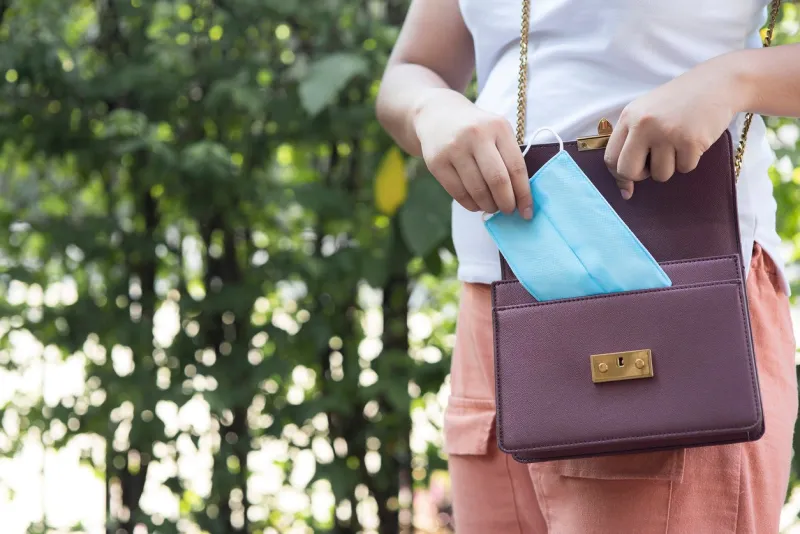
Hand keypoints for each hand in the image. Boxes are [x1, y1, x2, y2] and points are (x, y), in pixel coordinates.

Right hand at [413, 89, 532, 218]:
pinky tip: (476, 204)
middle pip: (497, 180)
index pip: (516, 167)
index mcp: (498, 127)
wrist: (438, 114)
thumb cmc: (476, 130)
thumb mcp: (496, 132)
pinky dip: (470, 204)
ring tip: (492, 207)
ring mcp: (454, 148)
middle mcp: (476, 135)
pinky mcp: (436, 162)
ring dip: (488, 205)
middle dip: (506, 203)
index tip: (527, 212)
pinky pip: (458, 193)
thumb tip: (520, 199)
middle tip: (508, 211)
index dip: (523, 194)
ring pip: (477, 190)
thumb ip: (508, 158)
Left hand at [604, 58, 743, 198]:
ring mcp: (667, 133)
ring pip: (660, 174)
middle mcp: (644, 124)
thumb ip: (631, 143)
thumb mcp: (647, 112)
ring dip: (670, 166)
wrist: (717, 83)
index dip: (618, 176)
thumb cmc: (679, 103)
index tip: (627, 186)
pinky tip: (693, 140)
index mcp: (629, 116)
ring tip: (678, 143)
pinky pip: (684, 168)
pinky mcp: (690, 141)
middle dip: (640, 176)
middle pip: (628, 171)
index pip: (610, 158)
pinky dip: (689, 160)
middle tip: (653, 165)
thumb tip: (624, 190)